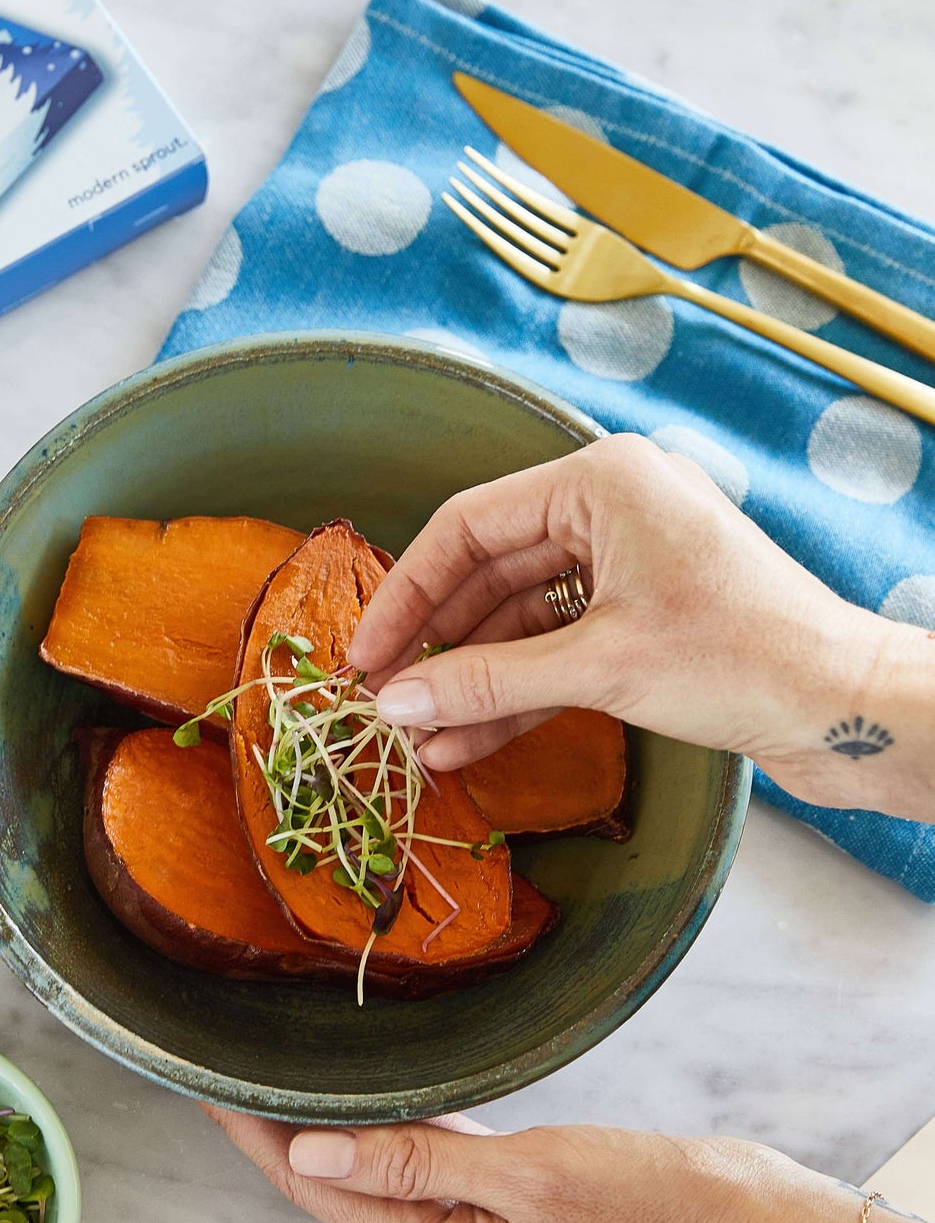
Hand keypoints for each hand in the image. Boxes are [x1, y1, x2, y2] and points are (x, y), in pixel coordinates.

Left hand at [203, 1106, 934, 1222]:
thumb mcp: (534, 1183)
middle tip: (227, 1057)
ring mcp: (477, 1219)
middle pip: (332, 1175)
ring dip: (324, 1115)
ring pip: (374, 1162)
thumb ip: (420, 1167)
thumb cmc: (659, 1219)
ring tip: (281, 1062)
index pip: (314, 1184)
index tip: (204, 1081)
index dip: (252, 1134)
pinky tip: (377, 1083)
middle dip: (272, 1122)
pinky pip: (425, 1154)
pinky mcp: (512, 1191)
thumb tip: (318, 1147)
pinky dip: (388, 1115)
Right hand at [348, 433, 934, 816]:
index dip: (407, 593)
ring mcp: (628, 564)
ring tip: (420, 738)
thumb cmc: (744, 660)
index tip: (365, 654)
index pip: (469, 526)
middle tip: (383, 699)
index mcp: (602, 481)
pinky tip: (467, 741)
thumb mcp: (600, 667)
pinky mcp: (644, 617)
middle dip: (438, 645)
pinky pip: (558, 648)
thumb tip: (393, 702)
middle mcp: (611, 509)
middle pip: (489, 573)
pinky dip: (517, 692)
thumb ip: (486, 680)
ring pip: (521, 619)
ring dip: (473, 679)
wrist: (856, 712)